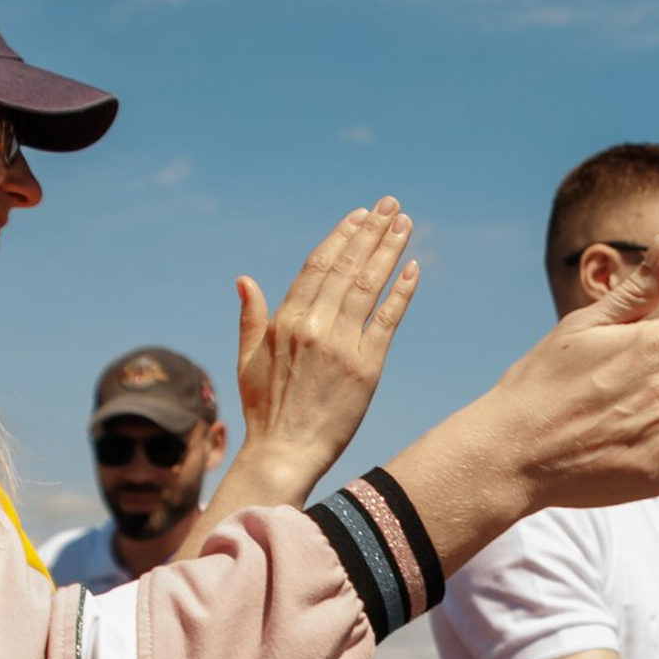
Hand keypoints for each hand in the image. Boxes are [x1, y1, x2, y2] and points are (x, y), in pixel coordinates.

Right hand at [231, 200, 418, 493]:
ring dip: (389, 250)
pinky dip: (401, 292)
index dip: (341, 237)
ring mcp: (341, 345)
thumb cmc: (265, 410)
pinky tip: (413, 268)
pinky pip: (388, 320)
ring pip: (369, 285)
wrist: (284, 453)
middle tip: (391, 205)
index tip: (359, 215)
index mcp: (284, 321)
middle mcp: (313, 326)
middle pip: (347, 267)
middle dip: (371, 232)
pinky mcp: (366, 367)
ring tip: (405, 223)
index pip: (318, 266)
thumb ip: (250, 317)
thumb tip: (244, 278)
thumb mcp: (248, 360)